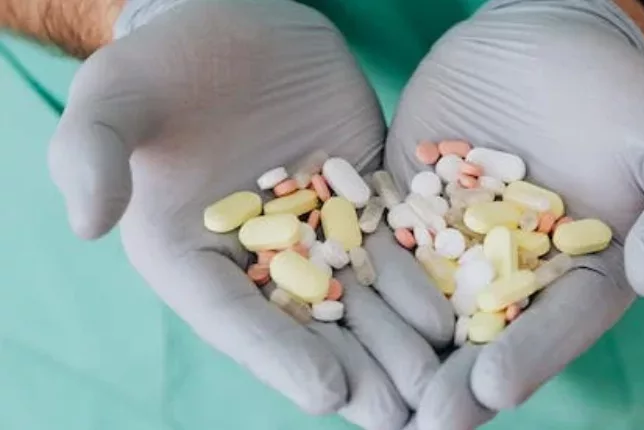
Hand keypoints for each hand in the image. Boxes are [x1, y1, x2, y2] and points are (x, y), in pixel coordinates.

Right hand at [47, 1, 453, 427]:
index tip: (327, 392)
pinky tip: (453, 314)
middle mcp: (258, 256)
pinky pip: (392, 243)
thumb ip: (92, 154)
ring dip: (398, 342)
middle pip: (308, 324)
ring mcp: (316, 229)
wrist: (233, 21)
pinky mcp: (359, 196)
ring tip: (441, 385)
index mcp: (192, 254)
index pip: (235, 317)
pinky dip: (418, 279)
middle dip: (356, 370)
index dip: (279, 356)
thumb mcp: (115, 98)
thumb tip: (86, 225)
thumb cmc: (162, 61)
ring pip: (359, 295)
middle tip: (401, 416)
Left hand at [384, 1, 643, 427]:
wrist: (545, 39)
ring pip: (424, 299)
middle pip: (483, 332)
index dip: (530, 355)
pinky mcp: (407, 204)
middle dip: (453, 379)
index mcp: (577, 272)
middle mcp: (510, 270)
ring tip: (367, 389)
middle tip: (424, 422)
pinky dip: (360, 270)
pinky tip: (327, 306)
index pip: (558, 324)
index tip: (495, 388)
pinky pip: (381, 238)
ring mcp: (453, 239)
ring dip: (397, 346)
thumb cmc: (618, 91)